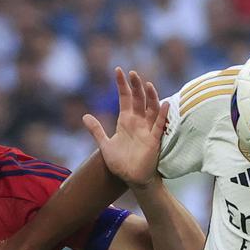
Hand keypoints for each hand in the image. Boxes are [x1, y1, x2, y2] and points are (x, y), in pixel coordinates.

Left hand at [83, 68, 166, 189]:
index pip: (125, 98)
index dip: (122, 85)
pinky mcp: (154, 140)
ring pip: (151, 109)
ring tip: (146, 83)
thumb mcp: (105, 145)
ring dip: (150, 96)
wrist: (131, 179)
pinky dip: (162, 115)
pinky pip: (159, 125)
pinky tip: (165, 103)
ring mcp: (147, 130)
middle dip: (135, 86)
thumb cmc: (120, 163)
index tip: (119, 70)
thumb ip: (96, 130)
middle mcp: (138, 122)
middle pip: (139, 99)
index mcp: (126, 121)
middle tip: (132, 72)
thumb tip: (84, 116)